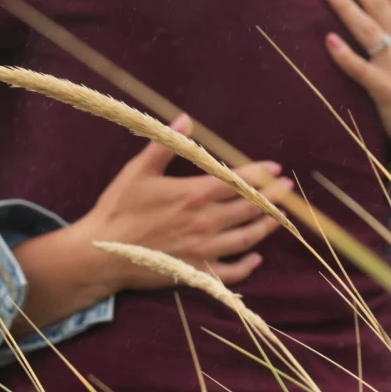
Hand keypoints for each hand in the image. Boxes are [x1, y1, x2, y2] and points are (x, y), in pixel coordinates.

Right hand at [75, 115, 292, 287]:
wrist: (101, 253)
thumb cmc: (117, 209)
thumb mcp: (138, 171)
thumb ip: (166, 144)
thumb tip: (186, 119)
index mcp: (194, 194)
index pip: (238, 180)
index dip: (260, 173)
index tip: (277, 168)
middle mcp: (206, 221)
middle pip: (249, 207)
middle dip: (273, 197)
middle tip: (289, 190)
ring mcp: (204, 249)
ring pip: (247, 238)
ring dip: (267, 227)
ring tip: (281, 219)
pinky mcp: (197, 272)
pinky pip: (231, 272)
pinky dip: (248, 266)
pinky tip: (257, 258)